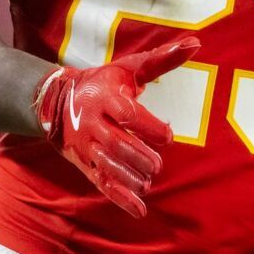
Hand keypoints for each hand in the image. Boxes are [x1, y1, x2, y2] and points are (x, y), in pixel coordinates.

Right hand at [33, 38, 198, 217]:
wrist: (57, 102)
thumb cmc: (104, 83)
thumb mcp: (129, 68)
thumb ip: (161, 60)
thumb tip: (196, 44)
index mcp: (104, 97)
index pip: (126, 114)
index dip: (148, 126)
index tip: (167, 135)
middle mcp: (92, 123)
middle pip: (116, 144)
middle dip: (138, 156)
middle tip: (156, 164)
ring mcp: (86, 146)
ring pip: (107, 165)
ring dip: (130, 177)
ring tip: (148, 181)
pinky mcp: (85, 164)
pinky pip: (101, 183)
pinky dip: (120, 198)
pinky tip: (140, 209)